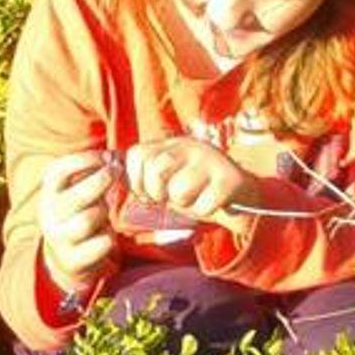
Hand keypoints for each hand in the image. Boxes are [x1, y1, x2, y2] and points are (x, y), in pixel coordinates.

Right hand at [35, 149, 117, 292]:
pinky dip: (108, 237)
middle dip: (102, 180)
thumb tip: (117, 157)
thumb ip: (94, 173)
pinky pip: (101, 243)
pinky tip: (104, 236)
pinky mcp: (73, 259)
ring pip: (88, 219)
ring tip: (105, 214)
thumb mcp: (78, 191)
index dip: (84, 160)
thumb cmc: (79, 213)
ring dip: (104, 213)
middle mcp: (49, 214)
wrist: (64, 257)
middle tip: (117, 172)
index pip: (58, 171)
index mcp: (48, 193)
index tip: (106, 157)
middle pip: (78, 196)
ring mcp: (59, 238)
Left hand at [121, 137, 257, 227]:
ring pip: (179, 191)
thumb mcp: (167, 178)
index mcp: (171, 143)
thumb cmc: (196, 188)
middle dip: (158, 194)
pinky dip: (204, 211)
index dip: (136, 181)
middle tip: (172, 197)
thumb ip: (143, 176)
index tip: (149, 192)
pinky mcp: (229, 179)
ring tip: (195, 197)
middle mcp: (189, 145)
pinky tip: (212, 202)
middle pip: (156, 171)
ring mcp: (211, 159)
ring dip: (185, 204)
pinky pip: (202, 205)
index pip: (137, 156)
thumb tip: (113, 177)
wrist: (241, 193)